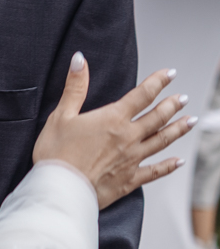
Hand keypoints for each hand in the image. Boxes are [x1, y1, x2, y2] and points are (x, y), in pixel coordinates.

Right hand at [32, 54, 195, 207]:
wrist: (60, 188)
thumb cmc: (56, 152)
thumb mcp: (60, 115)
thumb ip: (74, 87)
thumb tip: (80, 60)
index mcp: (112, 119)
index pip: (141, 95)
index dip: (157, 82)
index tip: (169, 74)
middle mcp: (128, 137)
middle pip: (157, 117)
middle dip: (171, 106)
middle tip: (182, 98)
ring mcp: (132, 159)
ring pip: (162, 141)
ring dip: (178, 129)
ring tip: (191, 121)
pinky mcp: (130, 179)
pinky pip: (155, 171)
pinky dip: (169, 166)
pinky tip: (178, 161)